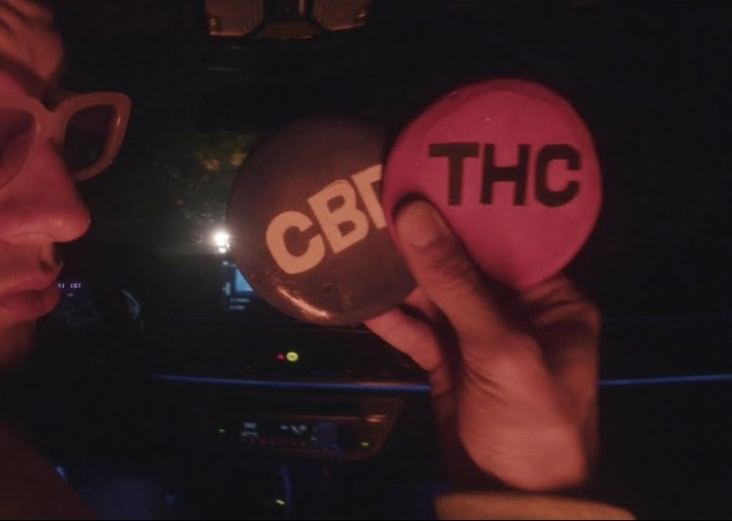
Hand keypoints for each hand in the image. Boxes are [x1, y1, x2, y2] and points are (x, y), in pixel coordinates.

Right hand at [365, 200, 599, 491]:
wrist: (511, 502)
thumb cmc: (530, 423)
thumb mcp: (500, 348)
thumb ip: (455, 282)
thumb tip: (414, 213)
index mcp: (553, 301)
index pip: (510, 237)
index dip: (468, 205)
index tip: (425, 171)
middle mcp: (518, 311)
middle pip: (464, 261)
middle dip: (423, 236)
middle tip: (378, 198)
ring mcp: (478, 338)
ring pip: (433, 293)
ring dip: (398, 275)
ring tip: (356, 239)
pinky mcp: (447, 364)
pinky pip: (414, 329)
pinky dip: (388, 316)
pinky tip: (357, 297)